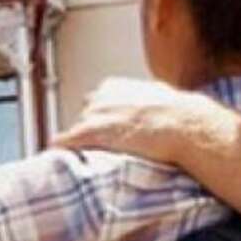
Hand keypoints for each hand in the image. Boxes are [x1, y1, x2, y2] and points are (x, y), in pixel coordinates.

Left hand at [53, 78, 224, 166]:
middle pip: (84, 116)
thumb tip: (151, 101)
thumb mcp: (157, 96)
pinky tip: (56, 152)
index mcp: (115, 87)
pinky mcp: (92, 132)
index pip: (96, 101)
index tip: (107, 127)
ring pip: (77, 130)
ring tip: (91, 154)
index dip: (102, 117)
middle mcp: (101, 97)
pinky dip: (61, 147)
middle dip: (92, 129)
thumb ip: (144, 98)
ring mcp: (95, 114)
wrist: (184, 125)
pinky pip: (67, 139)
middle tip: (105, 144)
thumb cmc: (177, 113)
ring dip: (81, 141)